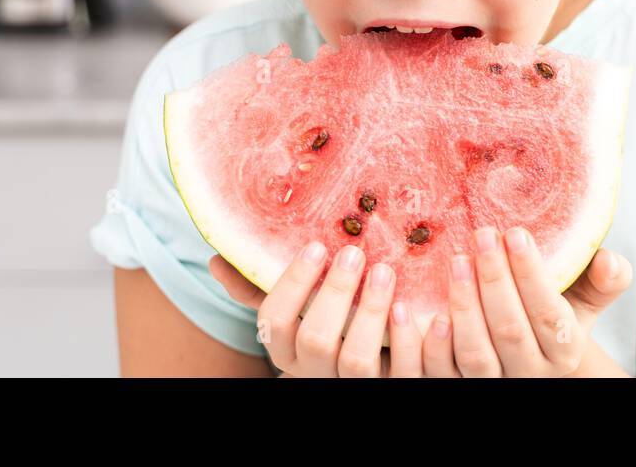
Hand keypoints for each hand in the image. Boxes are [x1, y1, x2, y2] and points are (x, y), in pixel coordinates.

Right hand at [210, 242, 440, 376]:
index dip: (294, 284)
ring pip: (356, 363)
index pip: (275, 321)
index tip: (317, 246)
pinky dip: (409, 342)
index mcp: (287, 351)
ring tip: (386, 271)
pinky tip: (420, 308)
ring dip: (370, 314)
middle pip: (316, 340)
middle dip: (334, 294)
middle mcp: (315, 374)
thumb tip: (214, 261)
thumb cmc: (328, 326)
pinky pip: (401, 375)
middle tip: (355, 251)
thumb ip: (259, 289)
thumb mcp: (294, 313)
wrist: (371, 374)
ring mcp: (353, 386)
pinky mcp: (391, 388)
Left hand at [432, 225, 631, 376]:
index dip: (530, 274)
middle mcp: (530, 373)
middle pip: (510, 330)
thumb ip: (603, 281)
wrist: (531, 360)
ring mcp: (493, 384)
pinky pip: (438, 373)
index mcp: (564, 349)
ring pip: (475, 354)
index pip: (549, 313)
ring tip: (455, 260)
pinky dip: (425, 343)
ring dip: (463, 305)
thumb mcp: (583, 299)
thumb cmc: (553, 314)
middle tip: (480, 234)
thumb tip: (611, 260)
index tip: (514, 232)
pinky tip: (411, 305)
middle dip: (494, 279)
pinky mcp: (456, 387)